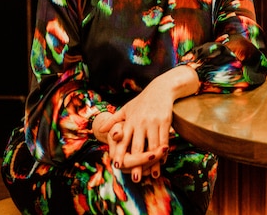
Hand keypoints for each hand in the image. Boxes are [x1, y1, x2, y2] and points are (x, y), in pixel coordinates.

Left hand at [98, 65, 199, 182]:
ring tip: (153, 175)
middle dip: (136, 163)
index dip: (120, 152)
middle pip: (138, 146)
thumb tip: (101, 130)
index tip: (117, 164)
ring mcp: (153, 123)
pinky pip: (164, 140)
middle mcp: (140, 123)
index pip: (123, 140)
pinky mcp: (165, 122)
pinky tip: (163, 161)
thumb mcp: (126, 108)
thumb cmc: (142, 101)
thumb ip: (114, 120)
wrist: (161, 89)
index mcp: (130, 121)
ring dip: (153, 162)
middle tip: (134, 178)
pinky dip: (164, 152)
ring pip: (153, 146)